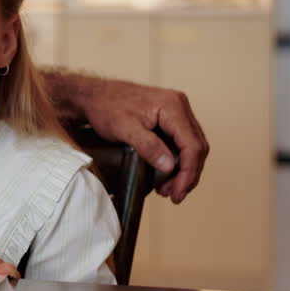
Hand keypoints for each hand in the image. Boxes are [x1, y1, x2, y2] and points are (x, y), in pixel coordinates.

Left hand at [80, 77, 208, 202]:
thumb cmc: (105, 106)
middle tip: (175, 195)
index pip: (192, 146)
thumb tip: (169, 166)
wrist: (93, 95)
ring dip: (183, 170)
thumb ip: (149, 147)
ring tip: (168, 189)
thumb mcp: (125, 129)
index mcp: (173, 107)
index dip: (188, 173)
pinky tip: (166, 175)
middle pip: (196, 147)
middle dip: (187, 175)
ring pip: (191, 146)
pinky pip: (181, 142)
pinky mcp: (169, 117)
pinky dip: (176, 161)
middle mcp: (179, 106)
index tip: (178, 192)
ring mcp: (175, 111)